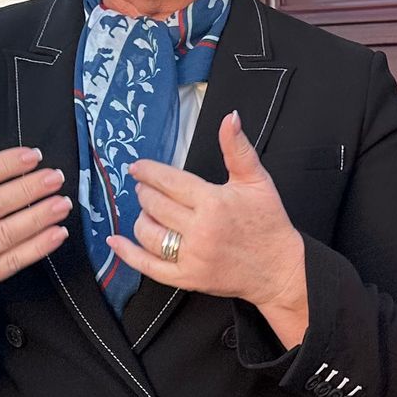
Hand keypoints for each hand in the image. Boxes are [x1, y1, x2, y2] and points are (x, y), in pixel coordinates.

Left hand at [111, 112, 309, 349]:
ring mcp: (192, 256)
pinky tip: (116, 241)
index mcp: (213, 202)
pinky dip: (128, 254)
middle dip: (144, 193)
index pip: (168, 181)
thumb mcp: (257, 181)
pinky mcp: (188, 277)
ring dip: (140, 218)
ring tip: (146, 210)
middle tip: (144, 188)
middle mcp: (200, 229)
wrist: (280, 269)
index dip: (149, 172)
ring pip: (149, 233)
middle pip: (155, 205)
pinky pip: (149, 266)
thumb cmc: (269, 223)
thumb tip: (229, 118)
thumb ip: (238, 148)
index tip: (138, 168)